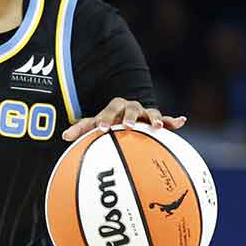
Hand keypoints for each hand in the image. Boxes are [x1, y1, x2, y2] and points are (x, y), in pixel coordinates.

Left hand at [60, 97, 186, 141]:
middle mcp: (130, 108)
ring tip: (157, 128)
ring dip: (153, 119)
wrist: (125, 113)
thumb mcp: (94, 125)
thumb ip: (81, 130)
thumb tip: (64, 137)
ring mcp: (145, 113)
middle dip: (128, 116)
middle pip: (129, 109)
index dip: (104, 119)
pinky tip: (182, 121)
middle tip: (126, 127)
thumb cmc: (109, 122)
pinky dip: (174, 120)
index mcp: (114, 108)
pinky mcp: (158, 120)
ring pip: (150, 113)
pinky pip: (167, 120)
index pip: (107, 111)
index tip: (101, 130)